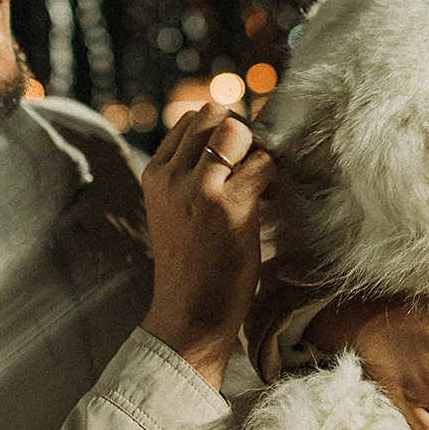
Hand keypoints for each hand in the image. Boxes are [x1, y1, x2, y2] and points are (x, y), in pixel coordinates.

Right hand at [140, 103, 275, 388]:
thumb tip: (230, 135)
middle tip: (253, 166)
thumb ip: (189, 175)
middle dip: (242, 132)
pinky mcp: (225, 205)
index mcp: (154, 174)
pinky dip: (274, 175)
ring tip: (261, 182)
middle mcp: (170, 175)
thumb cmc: (192, 265)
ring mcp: (196, 188)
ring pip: (237, 129)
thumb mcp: (175, 211)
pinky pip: (262, 162)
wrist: (189, 315)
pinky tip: (268, 200)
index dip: (222, 131)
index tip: (235, 162)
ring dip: (258, 150)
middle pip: (213, 114)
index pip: (190, 120)